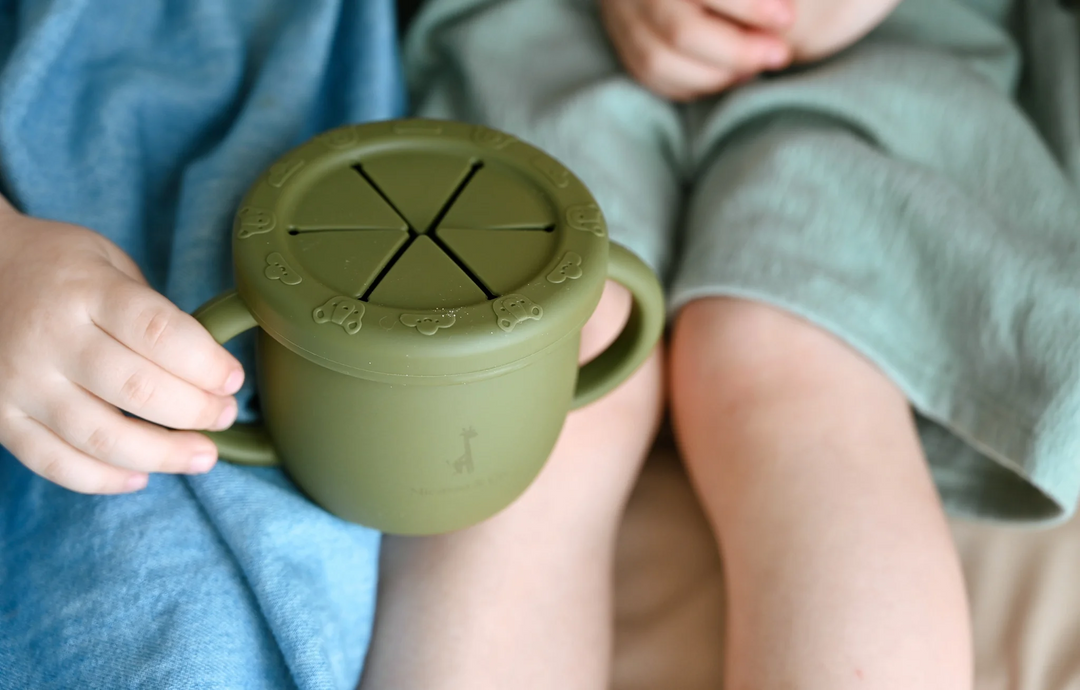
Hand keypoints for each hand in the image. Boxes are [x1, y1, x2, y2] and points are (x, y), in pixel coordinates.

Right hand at [0, 202, 243, 493]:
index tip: (233, 379)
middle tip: (225, 416)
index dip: (206, 363)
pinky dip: (102, 479)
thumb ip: (150, 309)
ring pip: (101, 436)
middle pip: (137, 388)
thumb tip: (205, 365)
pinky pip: (54, 462)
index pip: (157, 332)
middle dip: (196, 411)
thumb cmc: (57, 267)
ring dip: (162, 455)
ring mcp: (21, 382)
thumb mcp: (108, 262)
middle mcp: (51, 338)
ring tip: (202, 456)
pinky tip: (140, 476)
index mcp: (86, 290)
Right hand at [598, 0, 795, 100]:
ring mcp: (620, 14)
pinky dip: (693, 84)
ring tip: (754, 66)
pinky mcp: (619, 39)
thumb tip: (783, 15)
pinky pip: (650, 76)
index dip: (749, 7)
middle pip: (681, 32)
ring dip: (715, 74)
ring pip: (659, 61)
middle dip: (736, 51)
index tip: (787, 19)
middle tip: (778, 54)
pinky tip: (727, 75)